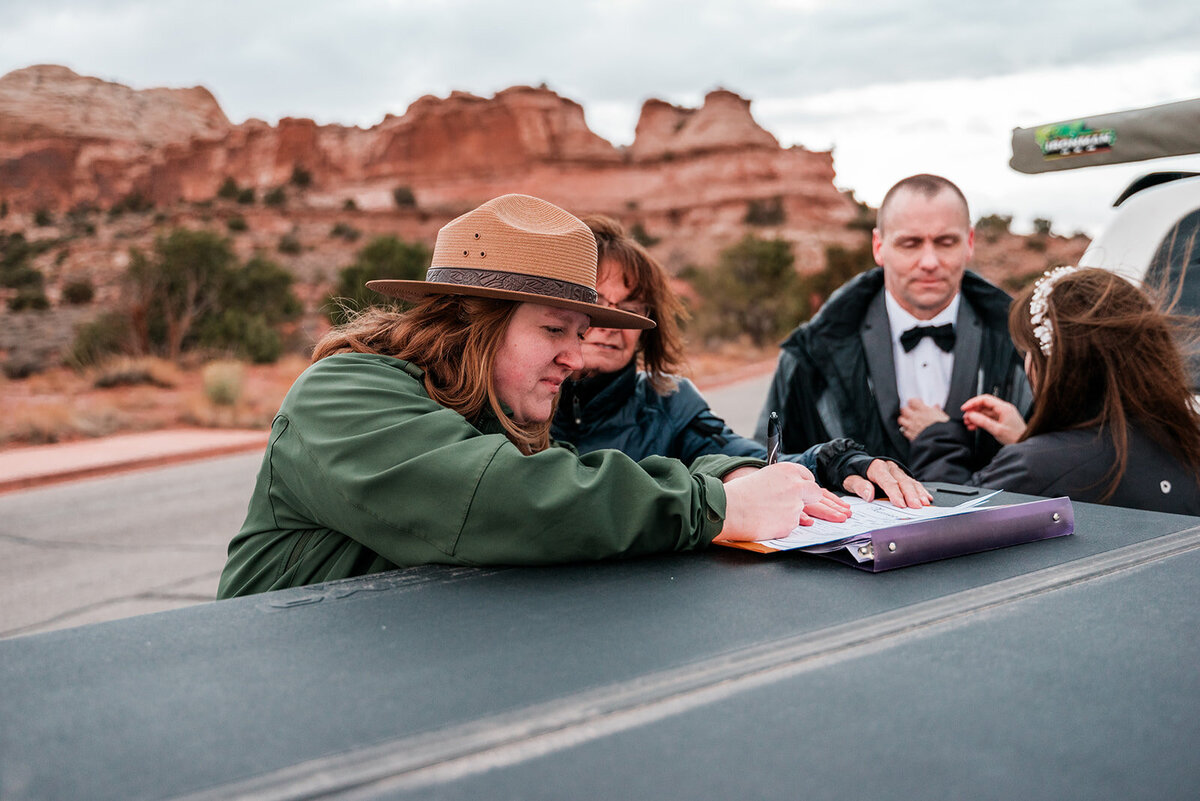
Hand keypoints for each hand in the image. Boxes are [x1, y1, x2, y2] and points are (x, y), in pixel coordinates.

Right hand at [718, 463, 847, 541]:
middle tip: (843, 512)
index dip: (808, 487)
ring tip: (796, 516)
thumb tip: (791, 494)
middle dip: (827, 504)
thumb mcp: (762, 478)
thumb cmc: (738, 494)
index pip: (807, 478)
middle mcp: (795, 485)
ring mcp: (795, 505)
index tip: (813, 494)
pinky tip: (768, 522)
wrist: (727, 508)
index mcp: (787, 470)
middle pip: (817, 494)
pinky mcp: (791, 523)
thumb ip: (781, 484)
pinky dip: (782, 526)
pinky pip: (791, 526)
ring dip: (792, 515)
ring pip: (802, 512)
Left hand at [842, 459, 931, 507]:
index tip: (900, 504)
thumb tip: (869, 494)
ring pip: (910, 482)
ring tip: (924, 504)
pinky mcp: (902, 475)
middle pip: (902, 481)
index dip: (895, 493)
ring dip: (918, 493)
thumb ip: (859, 486)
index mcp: (876, 467)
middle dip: (910, 495)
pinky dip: (920, 490)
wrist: (855, 464)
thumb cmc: (853, 473)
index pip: (887, 481)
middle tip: (916, 506)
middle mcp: (889, 467)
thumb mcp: (850, 480)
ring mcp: (897, 471)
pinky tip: (926, 498)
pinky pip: (913, 482)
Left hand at [897, 398, 949, 440]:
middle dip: (906, 409)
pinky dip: (905, 430)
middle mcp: (915, 417)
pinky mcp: (910, 435)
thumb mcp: (943, 417)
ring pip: (901, 419)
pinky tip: (910, 430)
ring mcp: (911, 426)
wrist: (940, 441)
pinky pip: (904, 430)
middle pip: (904, 409)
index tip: (916, 403)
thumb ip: (937, 411)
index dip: (913, 402)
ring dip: (904, 419)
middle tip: (910, 411)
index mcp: (924, 410)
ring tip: (908, 420)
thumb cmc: (943, 428)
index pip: (912, 401)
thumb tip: (936, 407)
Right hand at [961, 394, 1025, 445]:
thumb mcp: (997, 430)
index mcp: (1004, 408)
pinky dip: (980, 421)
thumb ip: (983, 421)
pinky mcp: (1001, 421)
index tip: (965, 408)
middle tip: (966, 417)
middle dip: (973, 411)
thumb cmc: (1017, 437)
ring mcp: (1002, 415)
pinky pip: (987, 418)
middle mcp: (1003, 409)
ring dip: (975, 417)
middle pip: (984, 405)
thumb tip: (971, 415)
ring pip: (984, 412)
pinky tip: (974, 426)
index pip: (985, 399)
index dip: (973, 402)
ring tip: (968, 423)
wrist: (1025, 443)